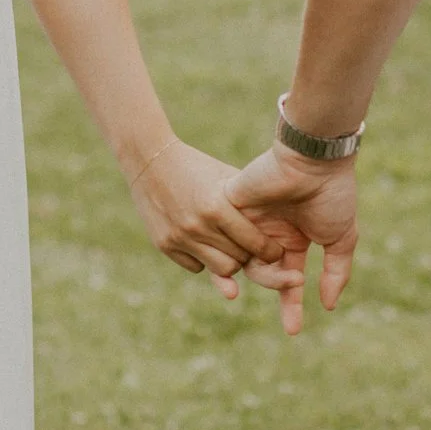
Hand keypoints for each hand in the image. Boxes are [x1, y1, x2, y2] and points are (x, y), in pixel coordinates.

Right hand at [128, 140, 292, 300]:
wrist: (149, 160)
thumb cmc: (197, 166)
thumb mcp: (226, 179)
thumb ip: (249, 204)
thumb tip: (281, 229)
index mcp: (218, 207)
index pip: (255, 244)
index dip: (269, 250)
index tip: (275, 250)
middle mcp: (198, 226)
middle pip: (239, 262)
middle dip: (249, 256)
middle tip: (254, 249)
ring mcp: (179, 238)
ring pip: (219, 270)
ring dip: (229, 262)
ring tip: (231, 247)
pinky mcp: (164, 245)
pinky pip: (196, 267)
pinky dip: (204, 259)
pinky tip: (205, 241)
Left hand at [226, 147, 358, 333]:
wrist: (314, 160)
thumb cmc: (331, 194)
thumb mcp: (341, 238)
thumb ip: (335, 272)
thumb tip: (327, 305)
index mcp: (292, 237)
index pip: (285, 277)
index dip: (290, 304)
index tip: (293, 330)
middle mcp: (268, 231)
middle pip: (263, 273)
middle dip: (280, 287)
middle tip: (295, 282)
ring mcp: (249, 220)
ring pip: (244, 261)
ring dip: (266, 272)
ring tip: (286, 265)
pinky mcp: (230, 206)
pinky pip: (225, 239)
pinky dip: (239, 248)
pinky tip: (257, 247)